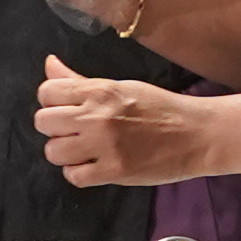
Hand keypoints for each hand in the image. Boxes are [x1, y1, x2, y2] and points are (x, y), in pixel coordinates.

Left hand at [38, 69, 221, 185]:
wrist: (196, 134)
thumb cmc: (160, 107)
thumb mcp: (121, 87)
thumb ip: (81, 81)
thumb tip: (49, 63)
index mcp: (100, 91)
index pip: (47, 91)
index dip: (52, 101)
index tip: (67, 108)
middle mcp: (97, 116)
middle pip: (43, 122)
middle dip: (55, 127)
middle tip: (74, 130)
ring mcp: (104, 145)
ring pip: (53, 152)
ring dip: (65, 152)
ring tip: (84, 150)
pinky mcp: (114, 172)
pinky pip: (73, 176)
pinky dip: (79, 173)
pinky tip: (93, 165)